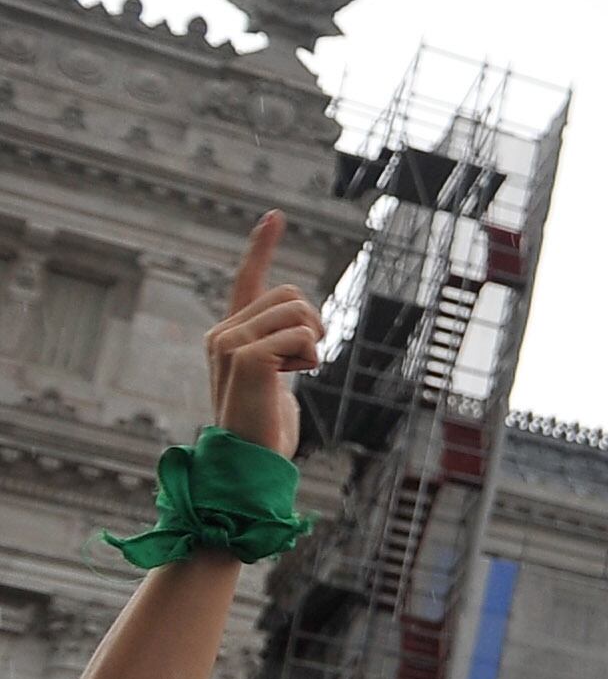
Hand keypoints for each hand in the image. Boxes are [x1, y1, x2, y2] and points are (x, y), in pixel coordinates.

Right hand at [205, 212, 321, 457]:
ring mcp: (228, 342)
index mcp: (229, 334)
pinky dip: (309, 356)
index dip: (261, 247)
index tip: (275, 215)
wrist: (251, 463)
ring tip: (295, 375)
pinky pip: (301, 334)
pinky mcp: (245, 356)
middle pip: (290, 294)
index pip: (247, 281)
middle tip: (304, 362)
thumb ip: (281, 347)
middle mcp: (221, 333)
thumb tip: (305, 325)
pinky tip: (292, 380)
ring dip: (313, 342)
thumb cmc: (267, 427)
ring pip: (298, 311)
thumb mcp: (276, 378)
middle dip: (313, 324)